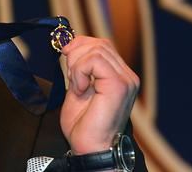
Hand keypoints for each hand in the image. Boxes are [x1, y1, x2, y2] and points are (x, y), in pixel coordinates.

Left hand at [59, 36, 139, 154]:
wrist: (89, 147)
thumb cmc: (83, 125)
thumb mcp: (77, 87)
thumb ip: (78, 68)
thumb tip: (69, 46)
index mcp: (118, 76)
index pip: (101, 45)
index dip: (79, 45)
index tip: (65, 56)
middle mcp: (126, 76)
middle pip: (99, 44)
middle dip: (76, 54)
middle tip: (70, 76)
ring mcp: (125, 80)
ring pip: (96, 49)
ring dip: (77, 65)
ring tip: (76, 86)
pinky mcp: (119, 84)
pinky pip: (94, 60)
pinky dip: (80, 71)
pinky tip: (80, 89)